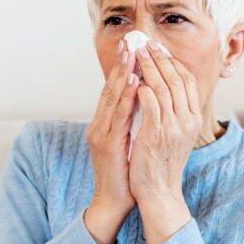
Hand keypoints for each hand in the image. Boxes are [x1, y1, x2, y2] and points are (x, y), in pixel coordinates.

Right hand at [84, 40, 139, 243]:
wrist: (113, 201)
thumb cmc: (124, 174)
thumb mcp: (128, 142)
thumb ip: (132, 122)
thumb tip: (144, 103)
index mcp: (105, 124)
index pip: (114, 91)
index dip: (122, 69)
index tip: (133, 48)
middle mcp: (100, 125)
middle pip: (110, 88)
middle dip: (121, 64)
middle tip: (131, 41)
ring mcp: (101, 134)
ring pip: (112, 98)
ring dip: (122, 74)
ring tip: (132, 54)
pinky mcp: (107, 145)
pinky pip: (118, 117)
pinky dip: (126, 98)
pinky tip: (134, 84)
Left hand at [130, 38, 202, 243]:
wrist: (158, 193)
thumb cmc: (161, 164)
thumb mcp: (174, 135)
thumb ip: (173, 113)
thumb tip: (164, 89)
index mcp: (194, 119)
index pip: (187, 80)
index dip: (172, 61)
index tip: (158, 48)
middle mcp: (188, 121)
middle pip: (176, 78)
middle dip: (159, 57)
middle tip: (145, 42)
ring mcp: (173, 128)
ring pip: (163, 86)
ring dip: (148, 67)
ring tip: (136, 52)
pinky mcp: (156, 135)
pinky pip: (150, 103)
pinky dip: (142, 88)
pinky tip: (133, 78)